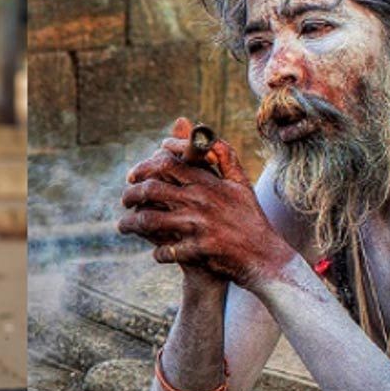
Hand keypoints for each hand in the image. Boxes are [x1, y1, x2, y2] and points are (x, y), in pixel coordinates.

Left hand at [118, 118, 295, 289]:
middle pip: (151, 189)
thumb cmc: (251, 219)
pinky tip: (156, 252)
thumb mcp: (240, 184)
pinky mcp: (199, 250)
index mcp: (208, 181)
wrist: (266, 259)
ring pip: (150, 220)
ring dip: (131, 224)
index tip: (132, 175)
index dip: (143, 168)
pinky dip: (157, 252)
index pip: (166, 164)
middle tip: (125, 200)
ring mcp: (199, 226)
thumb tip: (200, 131)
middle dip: (130, 194)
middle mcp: (201, 200)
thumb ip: (221, 156)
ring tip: (123, 227)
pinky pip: (165, 251)